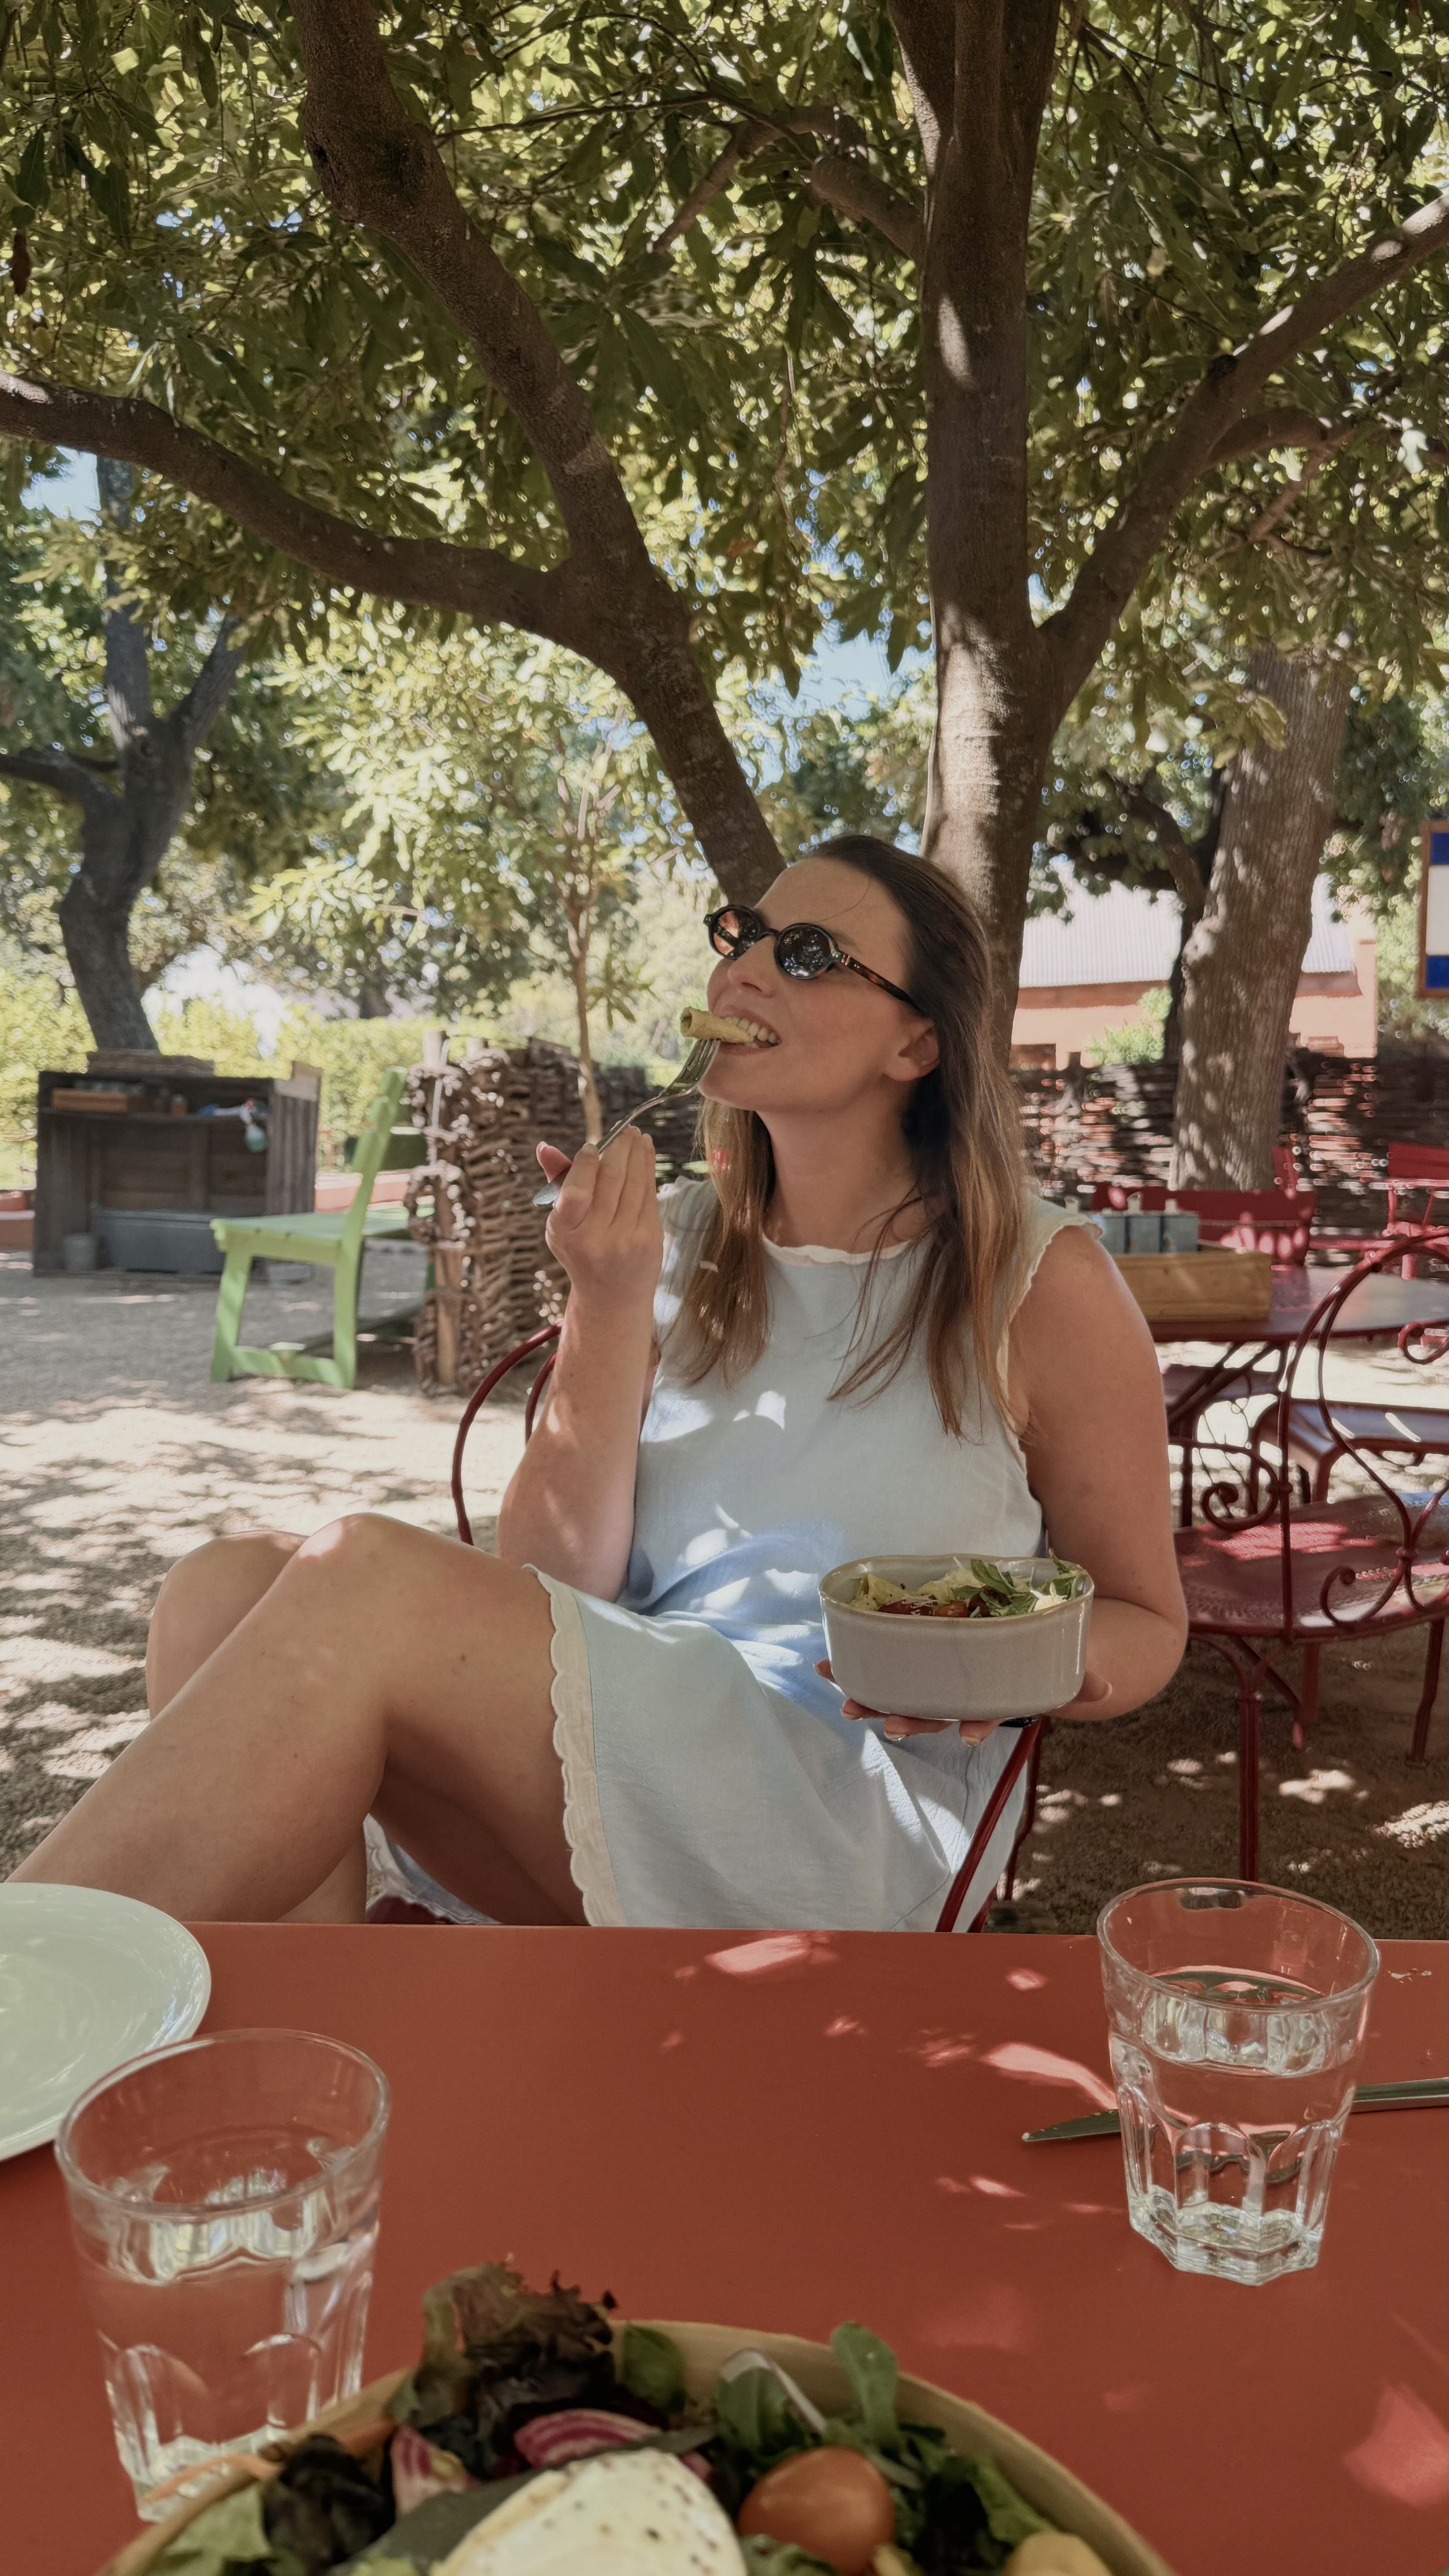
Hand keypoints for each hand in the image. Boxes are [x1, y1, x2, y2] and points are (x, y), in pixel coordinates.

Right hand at [537, 1130, 662, 1314]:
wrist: (611, 1297)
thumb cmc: (581, 1252)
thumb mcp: (561, 1224)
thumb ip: (557, 1183)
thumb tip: (545, 1147)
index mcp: (566, 1232)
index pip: (576, 1191)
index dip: (585, 1164)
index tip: (592, 1146)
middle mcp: (595, 1238)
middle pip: (611, 1180)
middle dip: (619, 1149)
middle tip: (624, 1130)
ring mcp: (626, 1239)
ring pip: (634, 1184)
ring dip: (638, 1154)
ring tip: (637, 1136)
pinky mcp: (650, 1239)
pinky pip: (649, 1195)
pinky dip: (648, 1169)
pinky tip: (646, 1153)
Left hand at [815, 1659, 1110, 1743]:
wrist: (1014, 1660)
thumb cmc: (1034, 1666)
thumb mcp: (1059, 1671)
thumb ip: (1079, 1680)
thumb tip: (1106, 1687)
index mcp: (988, 1703)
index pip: (981, 1716)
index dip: (975, 1724)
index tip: (967, 1733)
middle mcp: (954, 1702)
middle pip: (928, 1715)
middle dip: (902, 1718)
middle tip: (879, 1720)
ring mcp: (930, 1688)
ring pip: (896, 1698)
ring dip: (867, 1698)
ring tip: (841, 1696)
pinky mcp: (912, 1665)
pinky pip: (880, 1669)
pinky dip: (854, 1667)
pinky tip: (825, 1664)